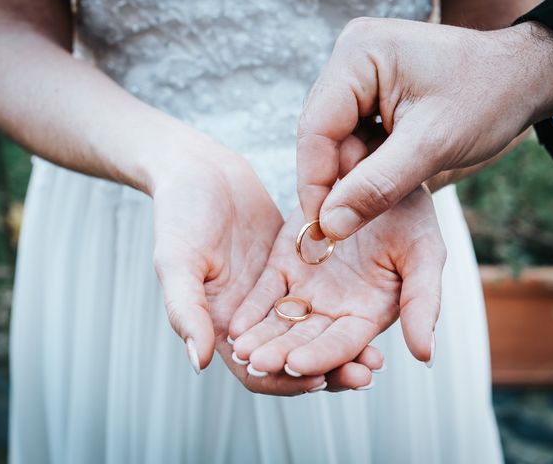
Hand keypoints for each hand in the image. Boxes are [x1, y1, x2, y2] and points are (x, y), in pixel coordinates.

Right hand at [152, 137, 382, 394]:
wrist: (199, 170)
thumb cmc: (178, 213)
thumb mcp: (176, 260)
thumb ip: (186, 310)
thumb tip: (198, 362)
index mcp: (220, 326)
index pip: (258, 374)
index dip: (287, 382)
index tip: (320, 378)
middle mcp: (250, 319)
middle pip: (293, 358)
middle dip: (328, 371)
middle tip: (365, 374)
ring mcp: (273, 295)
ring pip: (312, 333)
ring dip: (341, 348)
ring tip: (376, 357)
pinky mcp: (292, 270)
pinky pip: (320, 299)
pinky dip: (341, 311)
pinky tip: (372, 314)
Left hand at [228, 186, 444, 385]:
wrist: (380, 177)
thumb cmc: (411, 216)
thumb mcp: (424, 253)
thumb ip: (422, 301)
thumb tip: (425, 355)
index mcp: (369, 313)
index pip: (344, 343)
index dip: (322, 355)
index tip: (297, 364)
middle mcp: (335, 308)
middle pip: (306, 340)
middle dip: (281, 354)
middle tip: (257, 364)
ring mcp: (307, 289)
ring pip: (281, 322)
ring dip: (260, 337)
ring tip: (239, 350)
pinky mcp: (284, 266)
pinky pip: (266, 292)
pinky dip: (251, 309)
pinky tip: (234, 323)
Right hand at [296, 18, 552, 239]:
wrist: (521, 77)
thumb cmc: (488, 97)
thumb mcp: (431, 146)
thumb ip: (376, 187)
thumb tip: (329, 226)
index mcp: (359, 55)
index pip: (315, 128)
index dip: (314, 182)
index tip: (320, 229)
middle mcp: (350, 56)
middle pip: (320, 133)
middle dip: (335, 180)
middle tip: (344, 224)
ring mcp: (358, 70)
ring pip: (335, 138)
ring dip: (352, 173)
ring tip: (377, 195)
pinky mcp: (369, 87)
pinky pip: (352, 134)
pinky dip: (365, 162)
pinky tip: (386, 174)